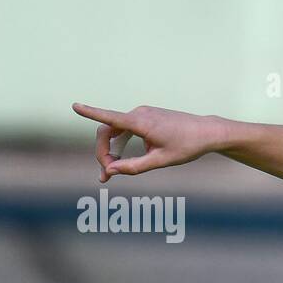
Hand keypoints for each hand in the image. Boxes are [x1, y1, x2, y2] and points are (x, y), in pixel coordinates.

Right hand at [71, 103, 223, 181]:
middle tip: (105, 176)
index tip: (75, 106)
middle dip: (103, 153)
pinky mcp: (146, 117)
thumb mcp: (161, 161)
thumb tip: (111, 171)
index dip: (91, 112)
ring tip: (109, 173)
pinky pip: (126, 129)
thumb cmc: (187, 146)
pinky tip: (122, 159)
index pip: (111, 118)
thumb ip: (135, 167)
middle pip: (108, 131)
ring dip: (110, 150)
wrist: (207, 132)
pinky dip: (120, 143)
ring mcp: (142, 114)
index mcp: (142, 122)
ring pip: (116, 131)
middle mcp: (139, 114)